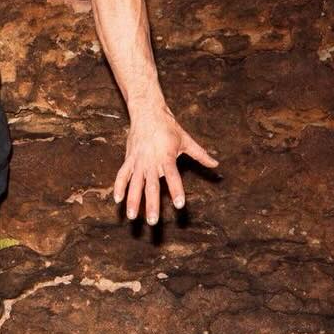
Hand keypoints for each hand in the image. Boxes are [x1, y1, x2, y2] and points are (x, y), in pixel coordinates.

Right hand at [114, 99, 218, 226]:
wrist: (147, 111)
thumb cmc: (169, 126)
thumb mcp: (186, 139)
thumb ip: (201, 155)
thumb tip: (216, 165)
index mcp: (167, 156)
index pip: (173, 177)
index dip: (176, 190)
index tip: (180, 205)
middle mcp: (151, 161)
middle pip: (151, 186)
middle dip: (151, 205)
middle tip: (153, 222)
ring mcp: (138, 161)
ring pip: (134, 184)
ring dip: (133, 201)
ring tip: (132, 217)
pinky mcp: (128, 159)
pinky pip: (122, 175)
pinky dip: (119, 187)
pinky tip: (117, 200)